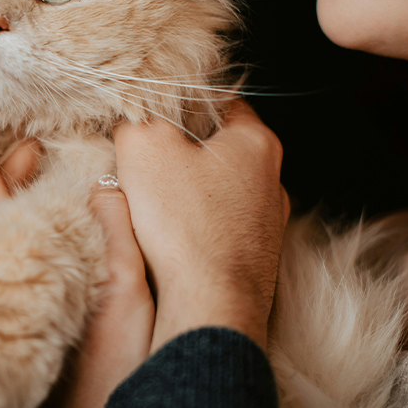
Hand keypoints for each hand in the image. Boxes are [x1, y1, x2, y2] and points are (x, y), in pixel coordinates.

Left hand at [0, 124, 155, 407]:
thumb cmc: (118, 358)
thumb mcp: (123, 286)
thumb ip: (113, 232)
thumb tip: (105, 188)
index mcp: (22, 258)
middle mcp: (14, 272)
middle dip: (12, 167)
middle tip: (31, 141)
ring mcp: (23, 289)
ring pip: (15, 225)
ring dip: (28, 190)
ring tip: (44, 163)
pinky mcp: (40, 305)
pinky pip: (34, 246)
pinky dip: (44, 216)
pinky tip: (63, 214)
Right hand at [114, 100, 289, 351]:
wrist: (210, 304)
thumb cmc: (183, 224)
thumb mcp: (143, 149)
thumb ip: (138, 121)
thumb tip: (135, 120)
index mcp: (256, 142)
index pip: (221, 102)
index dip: (183, 105)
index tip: (155, 118)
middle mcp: (273, 179)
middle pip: (220, 149)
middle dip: (183, 153)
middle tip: (146, 162)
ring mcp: (269, 222)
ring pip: (221, 190)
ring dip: (190, 193)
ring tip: (154, 205)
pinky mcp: (256, 258)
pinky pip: (221, 228)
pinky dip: (197, 228)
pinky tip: (171, 239)